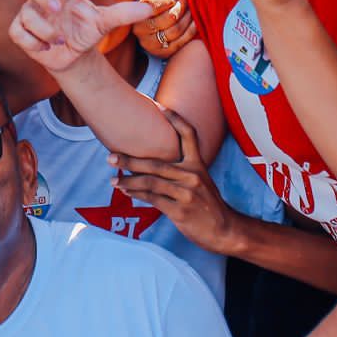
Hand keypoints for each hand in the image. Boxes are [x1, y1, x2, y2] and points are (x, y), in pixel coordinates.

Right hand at [8, 0, 154, 72]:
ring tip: (60, 39)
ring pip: (28, 13)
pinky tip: (46, 47)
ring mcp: (29, 11)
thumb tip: (150, 8)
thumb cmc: (86, 31)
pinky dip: (37, 43)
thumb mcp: (106, 22)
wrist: (74, 57)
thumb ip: (124, 13)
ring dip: (47, 30)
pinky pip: (20, 32)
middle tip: (58, 9)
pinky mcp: (19, 30)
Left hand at [113, 109, 233, 252]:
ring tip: (114, 180)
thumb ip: (182, 171)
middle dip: (130, 160)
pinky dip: (137, 195)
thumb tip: (152, 165)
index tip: (159, 106)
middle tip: (111, 156)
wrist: (225, 231)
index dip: (175, 119)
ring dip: (128, 181)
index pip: (188, 135)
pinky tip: (127, 193)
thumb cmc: (208, 205)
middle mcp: (192, 176)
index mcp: (198, 165)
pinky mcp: (181, 211)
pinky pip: (153, 199)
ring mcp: (186, 193)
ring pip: (151, 182)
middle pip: (156, 163)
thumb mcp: (201, 181)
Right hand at [130, 0, 197, 58]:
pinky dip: (190, 32)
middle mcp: (139, 27)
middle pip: (169, 18)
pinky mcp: (160, 52)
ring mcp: (148, 42)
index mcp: (137, 7)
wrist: (164, 11)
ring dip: (188, 19)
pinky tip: (194, 22)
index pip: (155, 5)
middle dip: (183, 8)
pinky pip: (179, 44)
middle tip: (187, 0)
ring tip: (191, 10)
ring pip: (175, 31)